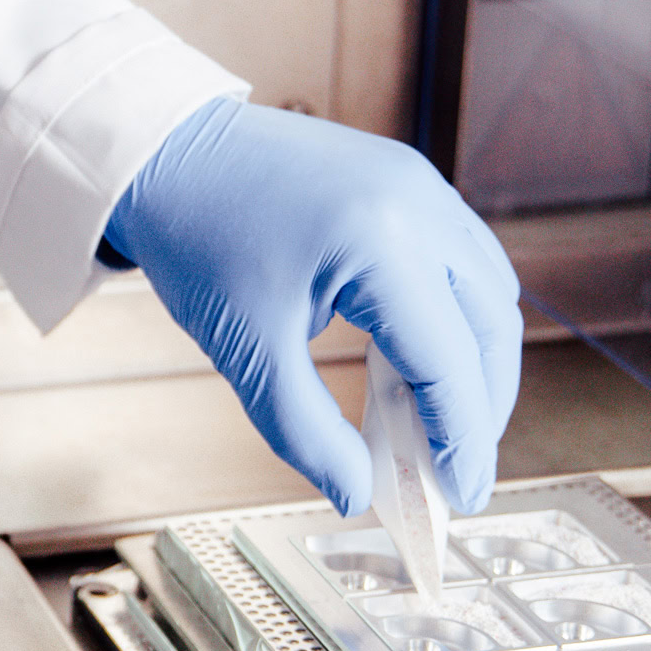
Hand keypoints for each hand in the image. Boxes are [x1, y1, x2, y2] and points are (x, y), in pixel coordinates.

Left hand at [104, 98, 521, 515]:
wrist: (160, 154)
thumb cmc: (194, 242)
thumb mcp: (246, 348)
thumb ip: (305, 431)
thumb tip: (356, 493)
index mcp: (383, 243)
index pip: (450, 361)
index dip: (463, 438)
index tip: (460, 496)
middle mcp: (419, 204)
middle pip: (489, 325)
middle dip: (482, 405)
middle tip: (454, 470)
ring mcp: (419, 183)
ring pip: (487, 289)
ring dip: (473, 360)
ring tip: (438, 424)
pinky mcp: (405, 179)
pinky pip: (458, 257)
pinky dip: (451, 317)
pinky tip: (414, 362)